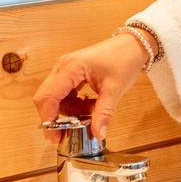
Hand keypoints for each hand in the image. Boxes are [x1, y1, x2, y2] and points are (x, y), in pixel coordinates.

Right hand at [34, 32, 149, 141]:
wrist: (134, 44)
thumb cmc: (125, 60)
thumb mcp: (115, 88)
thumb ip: (104, 112)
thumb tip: (98, 134)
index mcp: (70, 68)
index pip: (48, 97)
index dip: (48, 118)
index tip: (54, 136)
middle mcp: (62, 66)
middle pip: (46, 97)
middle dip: (56, 116)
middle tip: (70, 130)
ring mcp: (65, 68)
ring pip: (55, 97)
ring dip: (69, 110)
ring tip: (91, 111)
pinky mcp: (71, 72)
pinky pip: (64, 93)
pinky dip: (73, 103)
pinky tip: (90, 104)